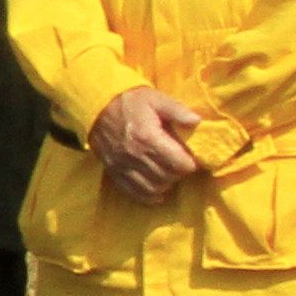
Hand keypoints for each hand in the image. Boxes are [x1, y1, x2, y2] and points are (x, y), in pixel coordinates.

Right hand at [92, 86, 207, 203]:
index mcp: (148, 137)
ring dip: (166, 184)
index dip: (190, 163)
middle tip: (180, 164)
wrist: (97, 107)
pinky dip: (148, 196)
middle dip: (179, 173)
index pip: (179, 164)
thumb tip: (198, 122)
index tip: (191, 158)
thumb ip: (178, 110)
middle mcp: (135, 155)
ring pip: (153, 188)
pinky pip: (134, 192)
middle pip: (168, 177)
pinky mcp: (114, 172)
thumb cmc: (130, 102)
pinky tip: (157, 191)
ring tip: (168, 174)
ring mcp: (123, 166)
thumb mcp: (156, 99)